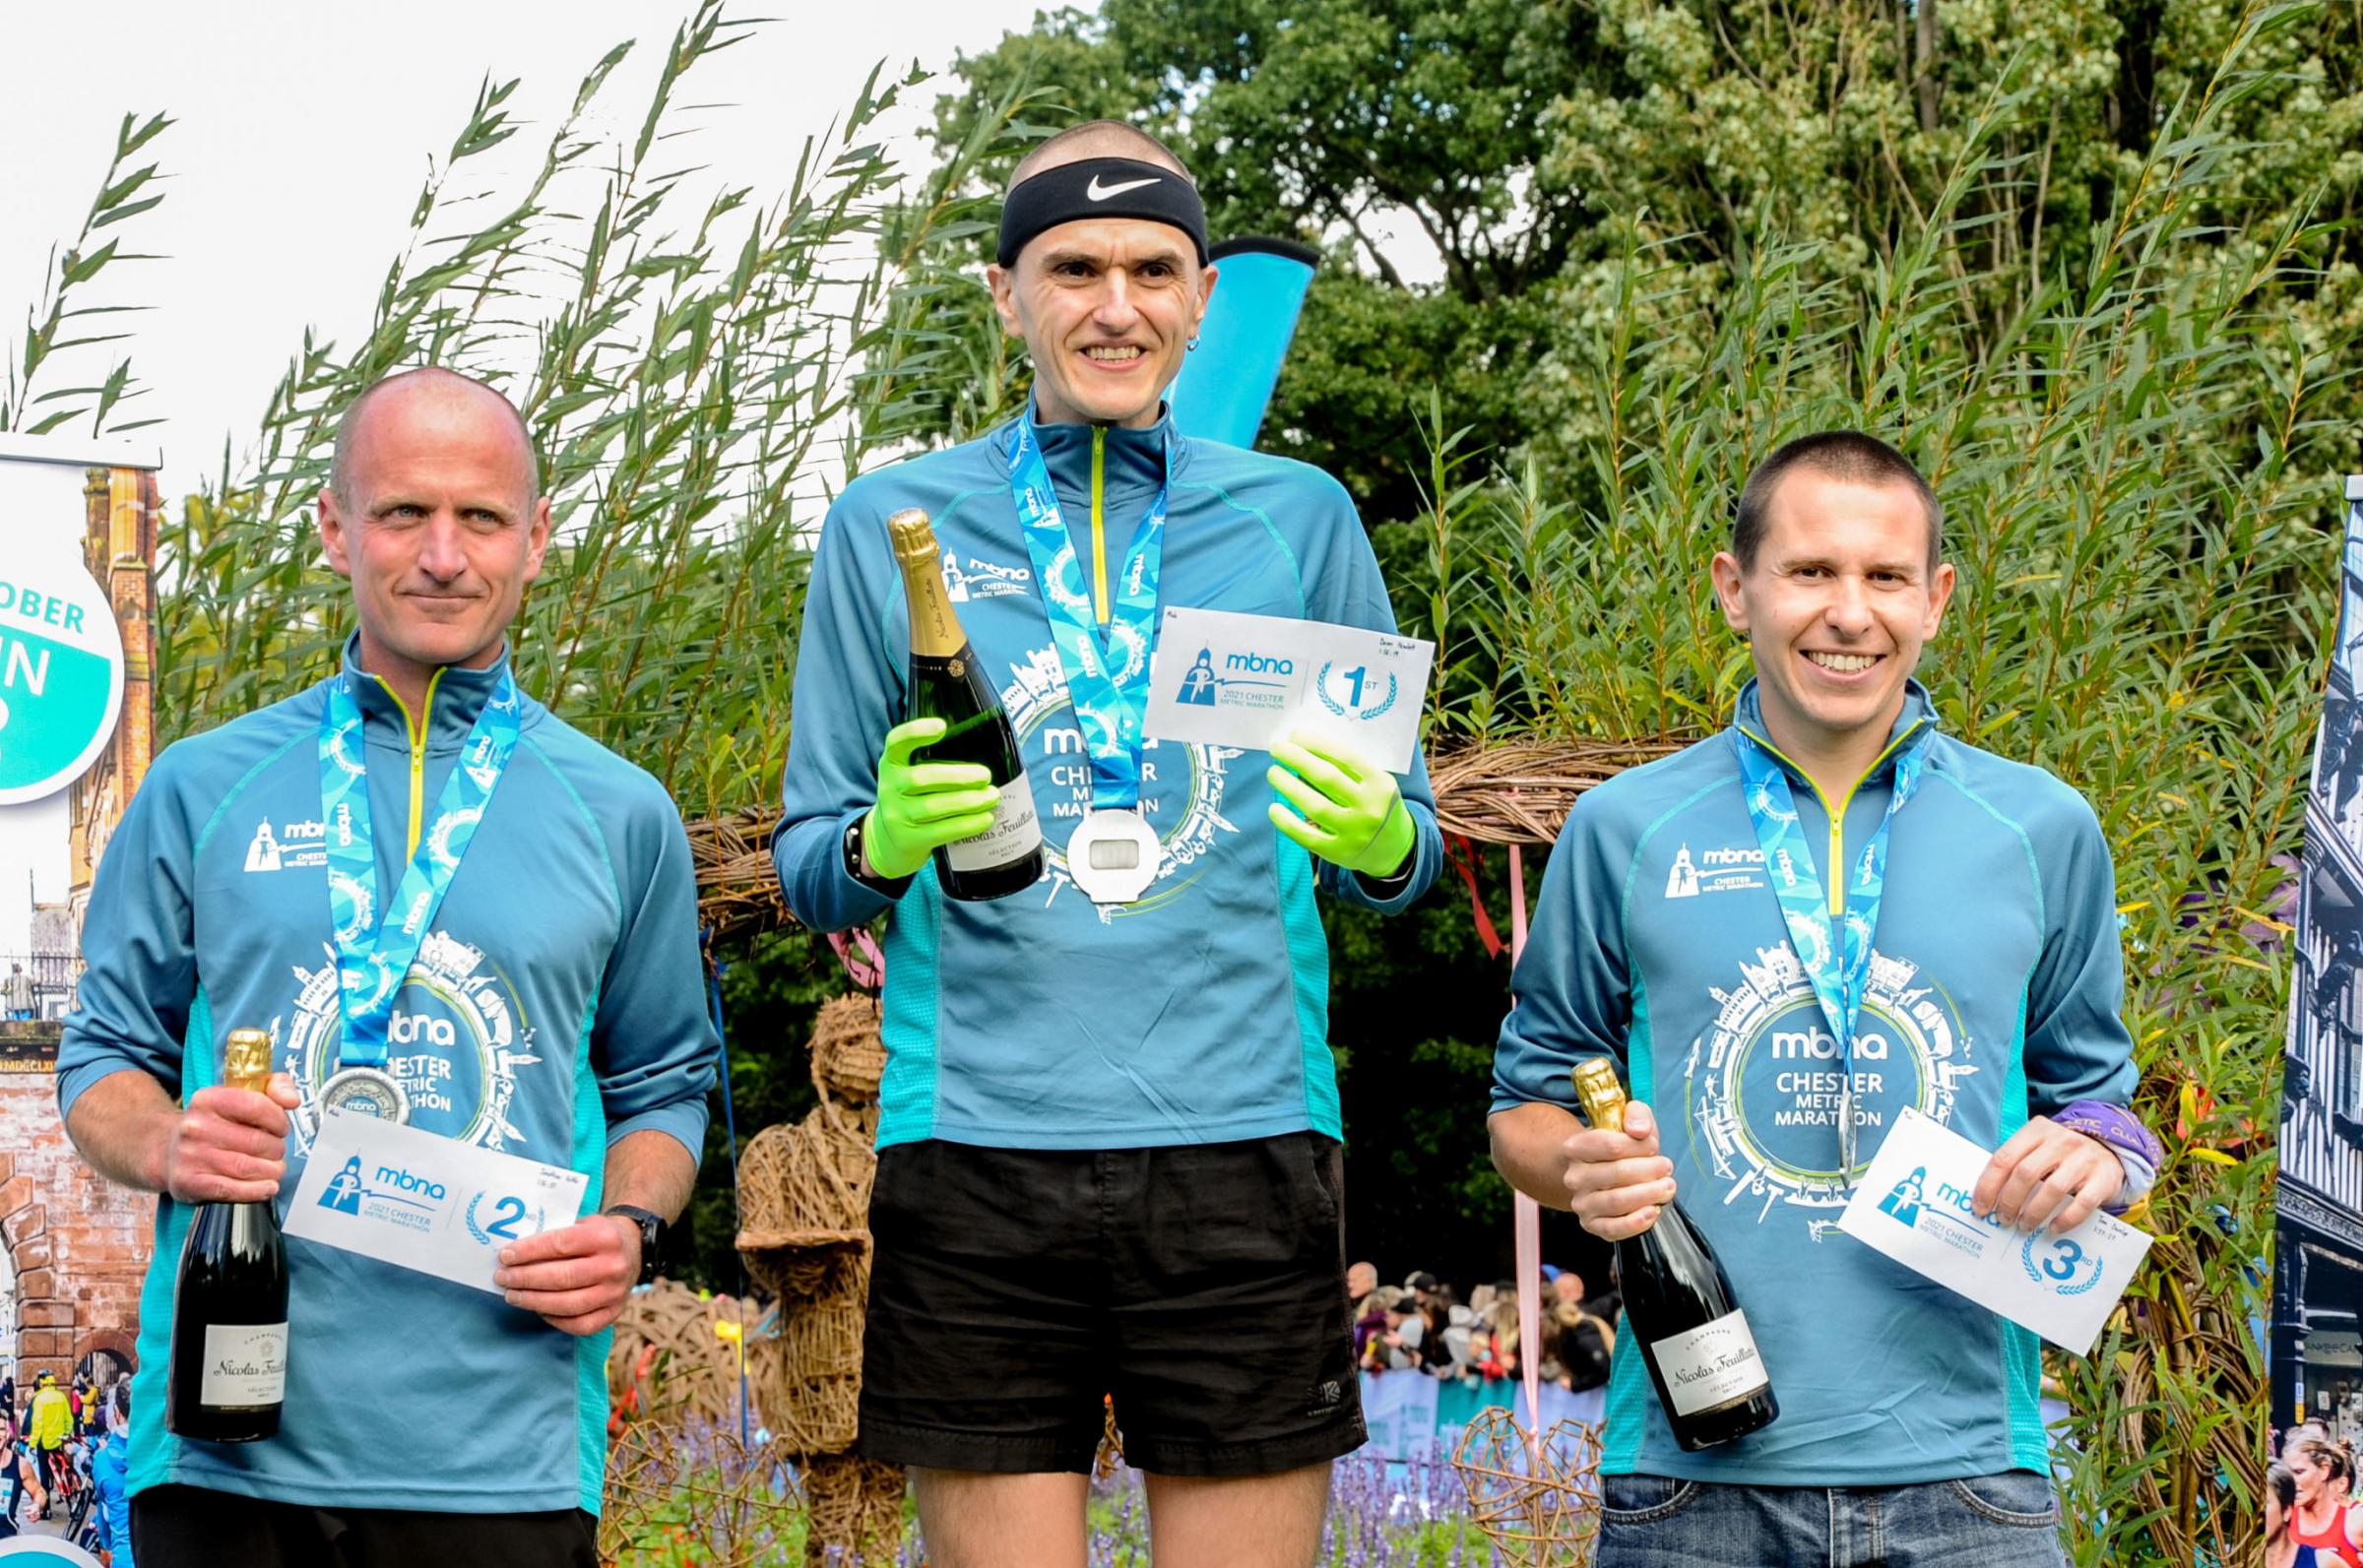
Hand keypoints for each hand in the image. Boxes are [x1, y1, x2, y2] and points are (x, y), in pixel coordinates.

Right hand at [160, 1072, 301, 1203]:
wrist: (168, 1150)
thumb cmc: (217, 1122)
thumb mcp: (243, 1094)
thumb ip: (276, 1087)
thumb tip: (292, 1101)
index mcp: (208, 1099)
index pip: (256, 1106)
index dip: (278, 1120)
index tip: (281, 1128)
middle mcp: (195, 1127)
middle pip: (256, 1141)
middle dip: (276, 1149)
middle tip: (276, 1152)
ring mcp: (189, 1155)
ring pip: (247, 1167)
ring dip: (271, 1171)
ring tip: (274, 1168)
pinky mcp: (187, 1182)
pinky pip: (230, 1189)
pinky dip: (256, 1190)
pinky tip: (267, 1187)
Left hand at [494, 1213, 641, 1335]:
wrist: (632, 1251)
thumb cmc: (596, 1236)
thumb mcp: (583, 1223)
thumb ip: (555, 1236)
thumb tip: (514, 1255)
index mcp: (606, 1237)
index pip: (561, 1244)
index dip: (529, 1251)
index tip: (505, 1256)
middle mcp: (614, 1266)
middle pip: (562, 1277)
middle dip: (525, 1278)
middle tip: (502, 1277)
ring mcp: (615, 1293)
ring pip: (567, 1304)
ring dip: (533, 1301)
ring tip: (512, 1295)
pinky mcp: (613, 1313)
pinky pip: (579, 1325)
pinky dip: (554, 1320)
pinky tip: (538, 1309)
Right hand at [862, 717, 998, 879]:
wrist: (888, 840)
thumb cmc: (912, 798)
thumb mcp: (910, 775)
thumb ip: (934, 762)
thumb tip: (987, 752)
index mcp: (891, 764)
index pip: (896, 742)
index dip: (916, 732)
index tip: (942, 726)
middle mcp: (889, 787)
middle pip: (921, 778)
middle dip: (958, 777)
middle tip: (986, 776)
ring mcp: (896, 816)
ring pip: (934, 807)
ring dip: (968, 801)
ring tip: (992, 796)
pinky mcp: (908, 839)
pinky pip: (942, 831)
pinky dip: (967, 824)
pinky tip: (986, 818)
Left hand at [1266, 729, 1413, 877]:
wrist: (1396, 849)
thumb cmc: (1377, 805)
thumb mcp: (1376, 783)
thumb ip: (1350, 769)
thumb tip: (1307, 747)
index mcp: (1380, 784)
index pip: (1344, 757)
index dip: (1316, 744)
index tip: (1294, 736)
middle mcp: (1369, 808)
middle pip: (1326, 778)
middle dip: (1297, 758)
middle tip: (1277, 748)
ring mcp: (1354, 832)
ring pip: (1314, 806)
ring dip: (1288, 786)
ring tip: (1274, 772)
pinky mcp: (1339, 852)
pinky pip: (1307, 836)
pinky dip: (1287, 822)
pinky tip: (1274, 808)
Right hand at [1562, 1098, 1676, 1242]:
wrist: (1598, 1172)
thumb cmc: (1617, 1146)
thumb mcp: (1627, 1120)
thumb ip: (1636, 1115)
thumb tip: (1640, 1131)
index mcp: (1576, 1147)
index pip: (1610, 1145)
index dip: (1638, 1146)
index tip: (1654, 1146)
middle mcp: (1574, 1177)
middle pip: (1617, 1173)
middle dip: (1650, 1170)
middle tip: (1667, 1167)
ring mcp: (1582, 1203)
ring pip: (1616, 1201)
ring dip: (1648, 1194)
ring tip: (1668, 1187)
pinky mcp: (1592, 1225)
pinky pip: (1613, 1228)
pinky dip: (1635, 1222)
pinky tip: (1653, 1211)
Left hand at [1972, 1116, 2124, 1234]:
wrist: (2110, 1149)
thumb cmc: (2062, 1154)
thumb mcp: (2038, 1147)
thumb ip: (2017, 1162)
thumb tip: (1987, 1195)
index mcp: (2037, 1130)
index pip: (2004, 1158)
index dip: (1988, 1186)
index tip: (1981, 1208)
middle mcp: (2060, 1141)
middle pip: (2025, 1173)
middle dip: (2009, 1201)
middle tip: (2004, 1220)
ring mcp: (2084, 1159)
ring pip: (2052, 1189)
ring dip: (2034, 1213)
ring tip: (2024, 1226)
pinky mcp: (2104, 1178)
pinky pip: (2082, 1203)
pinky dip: (2065, 1219)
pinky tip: (2053, 1228)